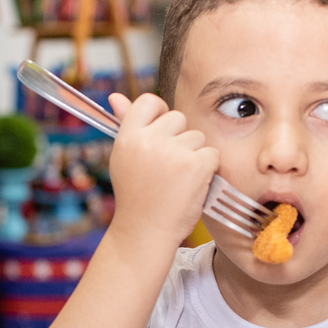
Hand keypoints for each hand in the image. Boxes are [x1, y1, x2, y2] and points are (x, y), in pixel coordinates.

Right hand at [106, 92, 218, 249]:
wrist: (146, 232)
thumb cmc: (136, 196)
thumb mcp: (124, 158)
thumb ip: (125, 125)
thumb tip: (115, 95)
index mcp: (128, 137)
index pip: (149, 101)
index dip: (160, 114)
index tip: (161, 133)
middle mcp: (149, 141)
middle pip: (178, 118)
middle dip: (179, 139)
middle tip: (167, 168)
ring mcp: (174, 152)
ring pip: (197, 137)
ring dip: (194, 156)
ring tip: (177, 180)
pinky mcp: (196, 166)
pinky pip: (212, 153)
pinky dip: (208, 169)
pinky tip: (191, 185)